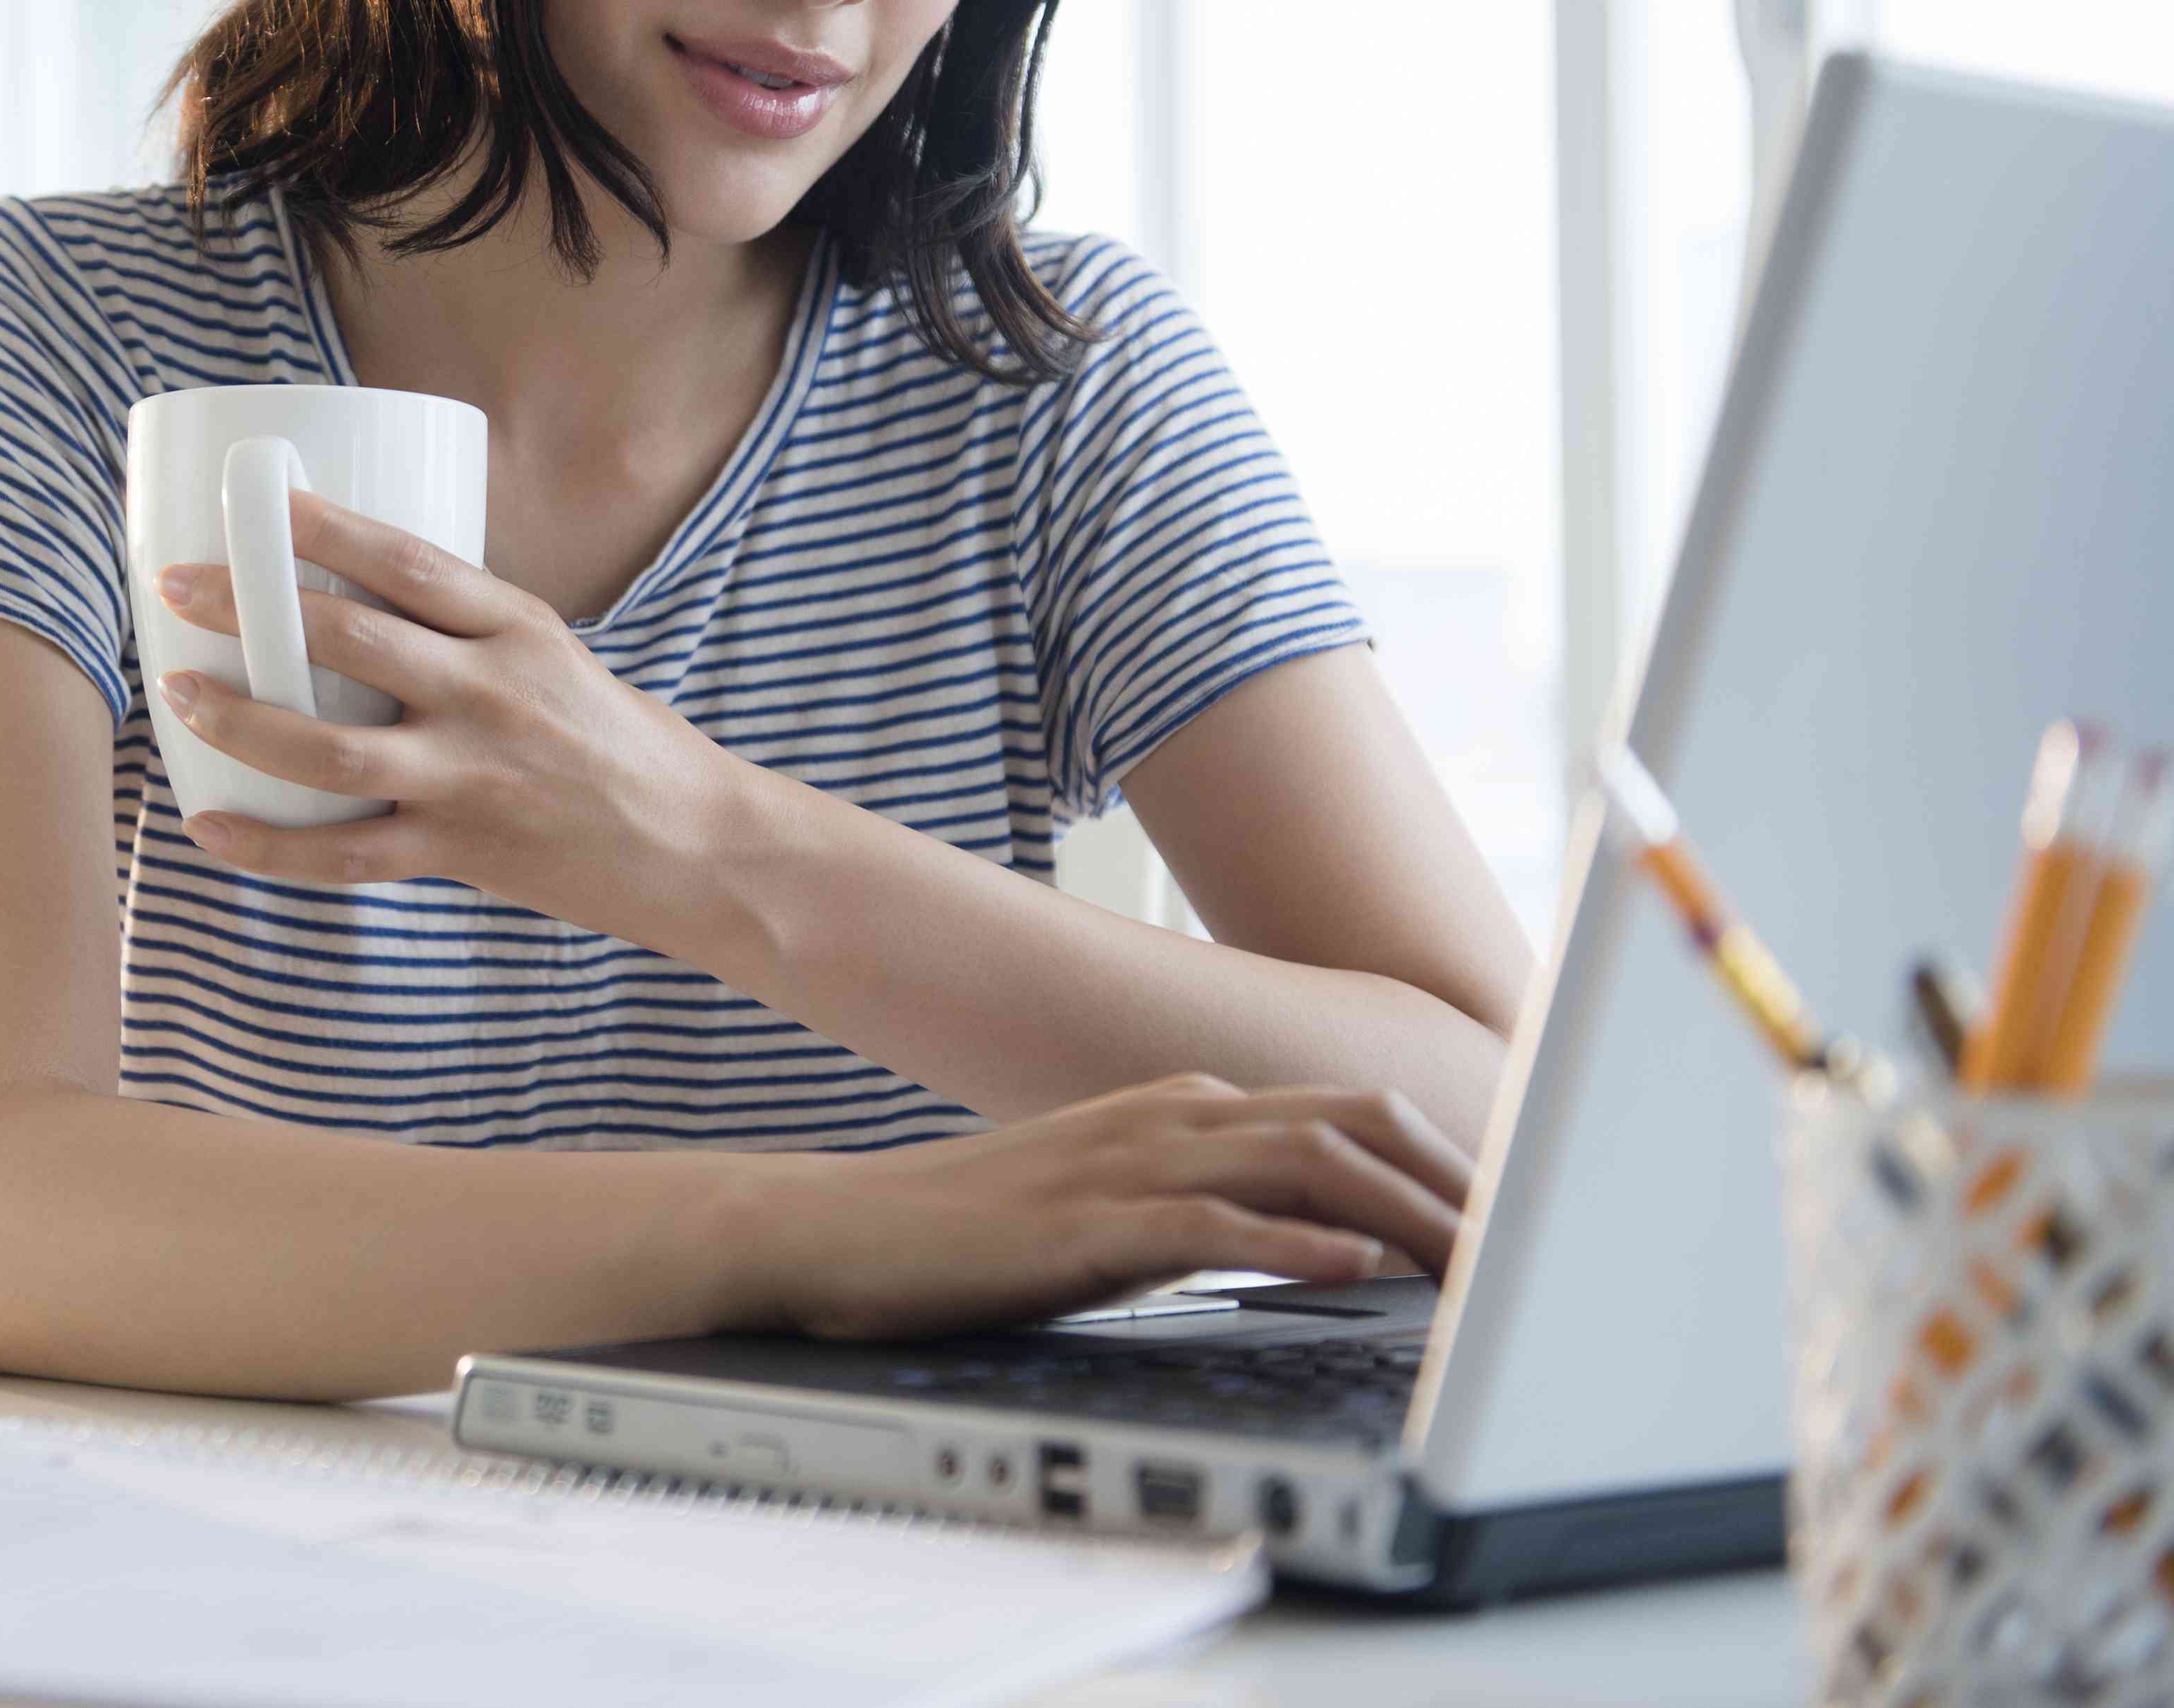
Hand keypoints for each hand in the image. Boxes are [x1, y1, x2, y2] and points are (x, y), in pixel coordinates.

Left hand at [150, 488, 735, 937]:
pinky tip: (211, 829)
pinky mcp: (462, 852)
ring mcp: (473, 778)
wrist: (695, 845)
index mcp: (516, 628)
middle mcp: (492, 695)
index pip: (409, 562)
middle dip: (253, 607)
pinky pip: (347, 855)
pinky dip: (271, 848)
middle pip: (352, 642)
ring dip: (243, 722)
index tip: (258, 499)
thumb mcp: (551, 653)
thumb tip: (344, 593)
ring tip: (178, 694)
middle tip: (176, 586)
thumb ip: (459, 629)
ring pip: (333, 752)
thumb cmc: (615, 739)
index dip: (325, 528)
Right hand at [759, 1073, 1473, 1340]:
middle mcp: (1168, 1115)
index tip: (1515, 1219)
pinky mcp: (1084, 1222)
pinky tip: (1352, 1268)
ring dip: (1405, 1212)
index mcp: (1181, 1105)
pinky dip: (1291, 1241)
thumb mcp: (1116, 1204)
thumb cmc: (975, 1232)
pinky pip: (1209, 1222)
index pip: (1349, 1115)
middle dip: (1455, 1180)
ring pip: (1301, 1162)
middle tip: (1534, 1244)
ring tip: (1481, 1264)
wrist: (840, 1232)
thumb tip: (1325, 1244)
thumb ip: (1210, 1206)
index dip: (1446, 1161)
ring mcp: (1125, 1161)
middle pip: (1351, 1124)